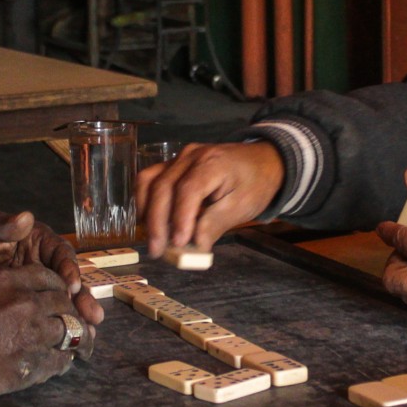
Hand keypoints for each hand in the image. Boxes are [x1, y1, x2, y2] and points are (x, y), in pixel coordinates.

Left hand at [0, 204, 102, 326]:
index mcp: (36, 239)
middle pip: (68, 280)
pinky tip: (65, 342)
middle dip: (81, 298)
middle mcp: (41, 262)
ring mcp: (33, 286)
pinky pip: (42, 316)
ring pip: (60, 301)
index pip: (60, 253)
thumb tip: (24, 218)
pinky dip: (54, 327)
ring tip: (88, 333)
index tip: (72, 286)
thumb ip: (1, 224)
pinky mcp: (22, 305)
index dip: (69, 269)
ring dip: (75, 316)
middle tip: (93, 316)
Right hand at [0, 263, 96, 406]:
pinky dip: (64, 360)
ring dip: (76, 338)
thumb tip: (18, 294)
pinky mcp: (33, 364)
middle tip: (80, 321)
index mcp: (9, 280)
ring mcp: (33, 334)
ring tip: (82, 345)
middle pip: (64, 303)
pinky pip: (60, 360)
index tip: (63, 296)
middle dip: (72, 312)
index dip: (60, 287)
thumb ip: (1, 288)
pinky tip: (63, 362)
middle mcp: (26, 302)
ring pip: (70, 331)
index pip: (48, 277)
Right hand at [136, 141, 283, 255]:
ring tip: (151, 238)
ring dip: (146, 211)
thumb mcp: (242, 207)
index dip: (180, 217)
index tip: (178, 243)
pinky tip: (148, 221)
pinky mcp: (172, 165)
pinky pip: (150, 179)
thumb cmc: (255, 184)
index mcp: (214, 163)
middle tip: (157, 251)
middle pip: (163, 186)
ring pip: (149, 181)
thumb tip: (193, 248)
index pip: (189, 189)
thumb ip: (215, 225)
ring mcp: (179, 158)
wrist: (262, 161)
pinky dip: (144, 201)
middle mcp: (191, 156)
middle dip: (157, 222)